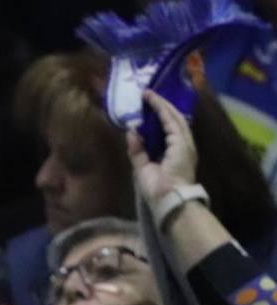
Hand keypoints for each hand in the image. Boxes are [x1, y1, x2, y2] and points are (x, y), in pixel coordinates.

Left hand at [128, 89, 199, 209]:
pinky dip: (162, 110)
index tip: (147, 108)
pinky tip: (153, 102)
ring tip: (149, 94)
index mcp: (175, 152)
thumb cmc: (157, 189)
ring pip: (174, 117)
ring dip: (161, 104)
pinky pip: (171, 121)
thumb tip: (131, 132)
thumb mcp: (142, 168)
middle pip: (173, 119)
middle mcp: (183, 145)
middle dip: (161, 106)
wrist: (168, 199)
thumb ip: (137, 151)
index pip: (168, 129)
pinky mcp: (181, 142)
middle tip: (148, 95)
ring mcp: (184, 142)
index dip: (159, 117)